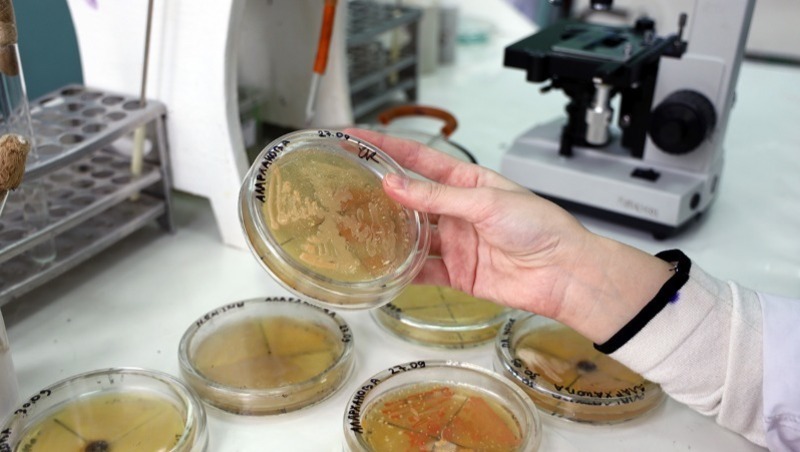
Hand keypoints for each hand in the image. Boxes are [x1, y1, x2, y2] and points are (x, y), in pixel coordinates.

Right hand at [345, 128, 673, 343]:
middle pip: (408, 199)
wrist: (563, 274)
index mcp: (466, 182)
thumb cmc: (539, 227)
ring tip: (353, 229)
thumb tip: (393, 185)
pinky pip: (421, 271)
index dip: (386, 147)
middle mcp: (455, 210)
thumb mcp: (486, 202)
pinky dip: (403, 271)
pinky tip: (383, 269)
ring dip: (385, 233)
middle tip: (342, 187)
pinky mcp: (456, 272)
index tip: (355, 137)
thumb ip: (436, 197)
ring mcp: (453, 242)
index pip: (417, 159)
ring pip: (409, 236)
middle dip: (377, 193)